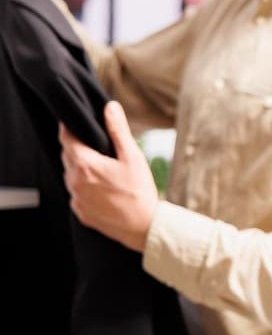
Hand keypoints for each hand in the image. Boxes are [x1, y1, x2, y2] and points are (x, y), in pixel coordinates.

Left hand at [60, 101, 159, 251]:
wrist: (143, 226)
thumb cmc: (139, 192)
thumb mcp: (132, 156)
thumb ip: (118, 130)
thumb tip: (110, 107)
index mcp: (85, 164)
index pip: (66, 138)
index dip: (69, 128)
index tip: (74, 121)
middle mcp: (74, 181)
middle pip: (69, 156)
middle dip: (79, 148)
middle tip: (100, 147)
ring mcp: (75, 198)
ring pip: (72, 174)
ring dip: (83, 168)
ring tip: (106, 170)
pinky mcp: (80, 211)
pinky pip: (77, 192)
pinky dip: (86, 186)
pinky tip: (105, 188)